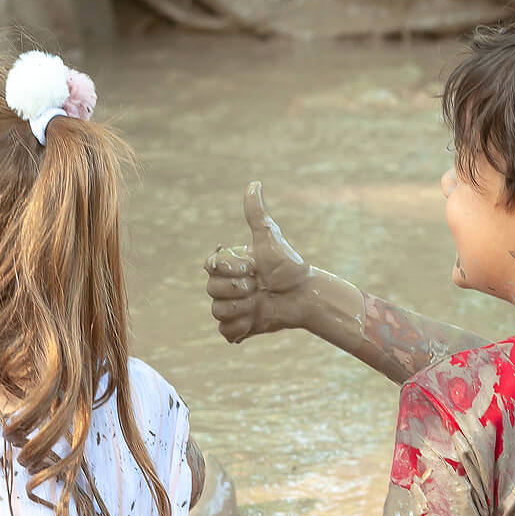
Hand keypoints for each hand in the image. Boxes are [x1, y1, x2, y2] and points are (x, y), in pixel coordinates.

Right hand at [204, 182, 312, 343]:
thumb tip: (254, 184)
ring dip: (243, 308)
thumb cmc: (288, 266)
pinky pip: (225, 331)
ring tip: (261, 302)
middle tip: (260, 286)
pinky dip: (241, 326)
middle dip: (239, 290)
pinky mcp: (237, 327)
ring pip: (217, 311)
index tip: (253, 268)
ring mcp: (229, 306)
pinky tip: (257, 318)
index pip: (210, 267)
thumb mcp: (271, 239)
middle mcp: (224, 285)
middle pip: (211, 290)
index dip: (230, 270)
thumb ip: (257, 215)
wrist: (304, 296)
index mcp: (227, 264)